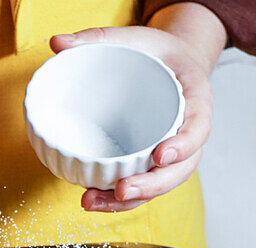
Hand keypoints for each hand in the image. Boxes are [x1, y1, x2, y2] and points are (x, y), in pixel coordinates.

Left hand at [51, 4, 226, 212]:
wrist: (166, 63)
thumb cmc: (152, 52)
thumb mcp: (131, 37)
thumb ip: (95, 38)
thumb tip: (56, 43)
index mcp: (195, 95)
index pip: (199, 124)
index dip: (184, 143)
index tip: (161, 155)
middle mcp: (188, 129)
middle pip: (182, 167)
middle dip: (152, 184)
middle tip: (121, 190)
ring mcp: (173, 150)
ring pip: (161, 184)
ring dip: (131, 200)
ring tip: (94, 202)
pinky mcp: (153, 162)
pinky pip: (144, 185)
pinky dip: (121, 199)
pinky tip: (94, 200)